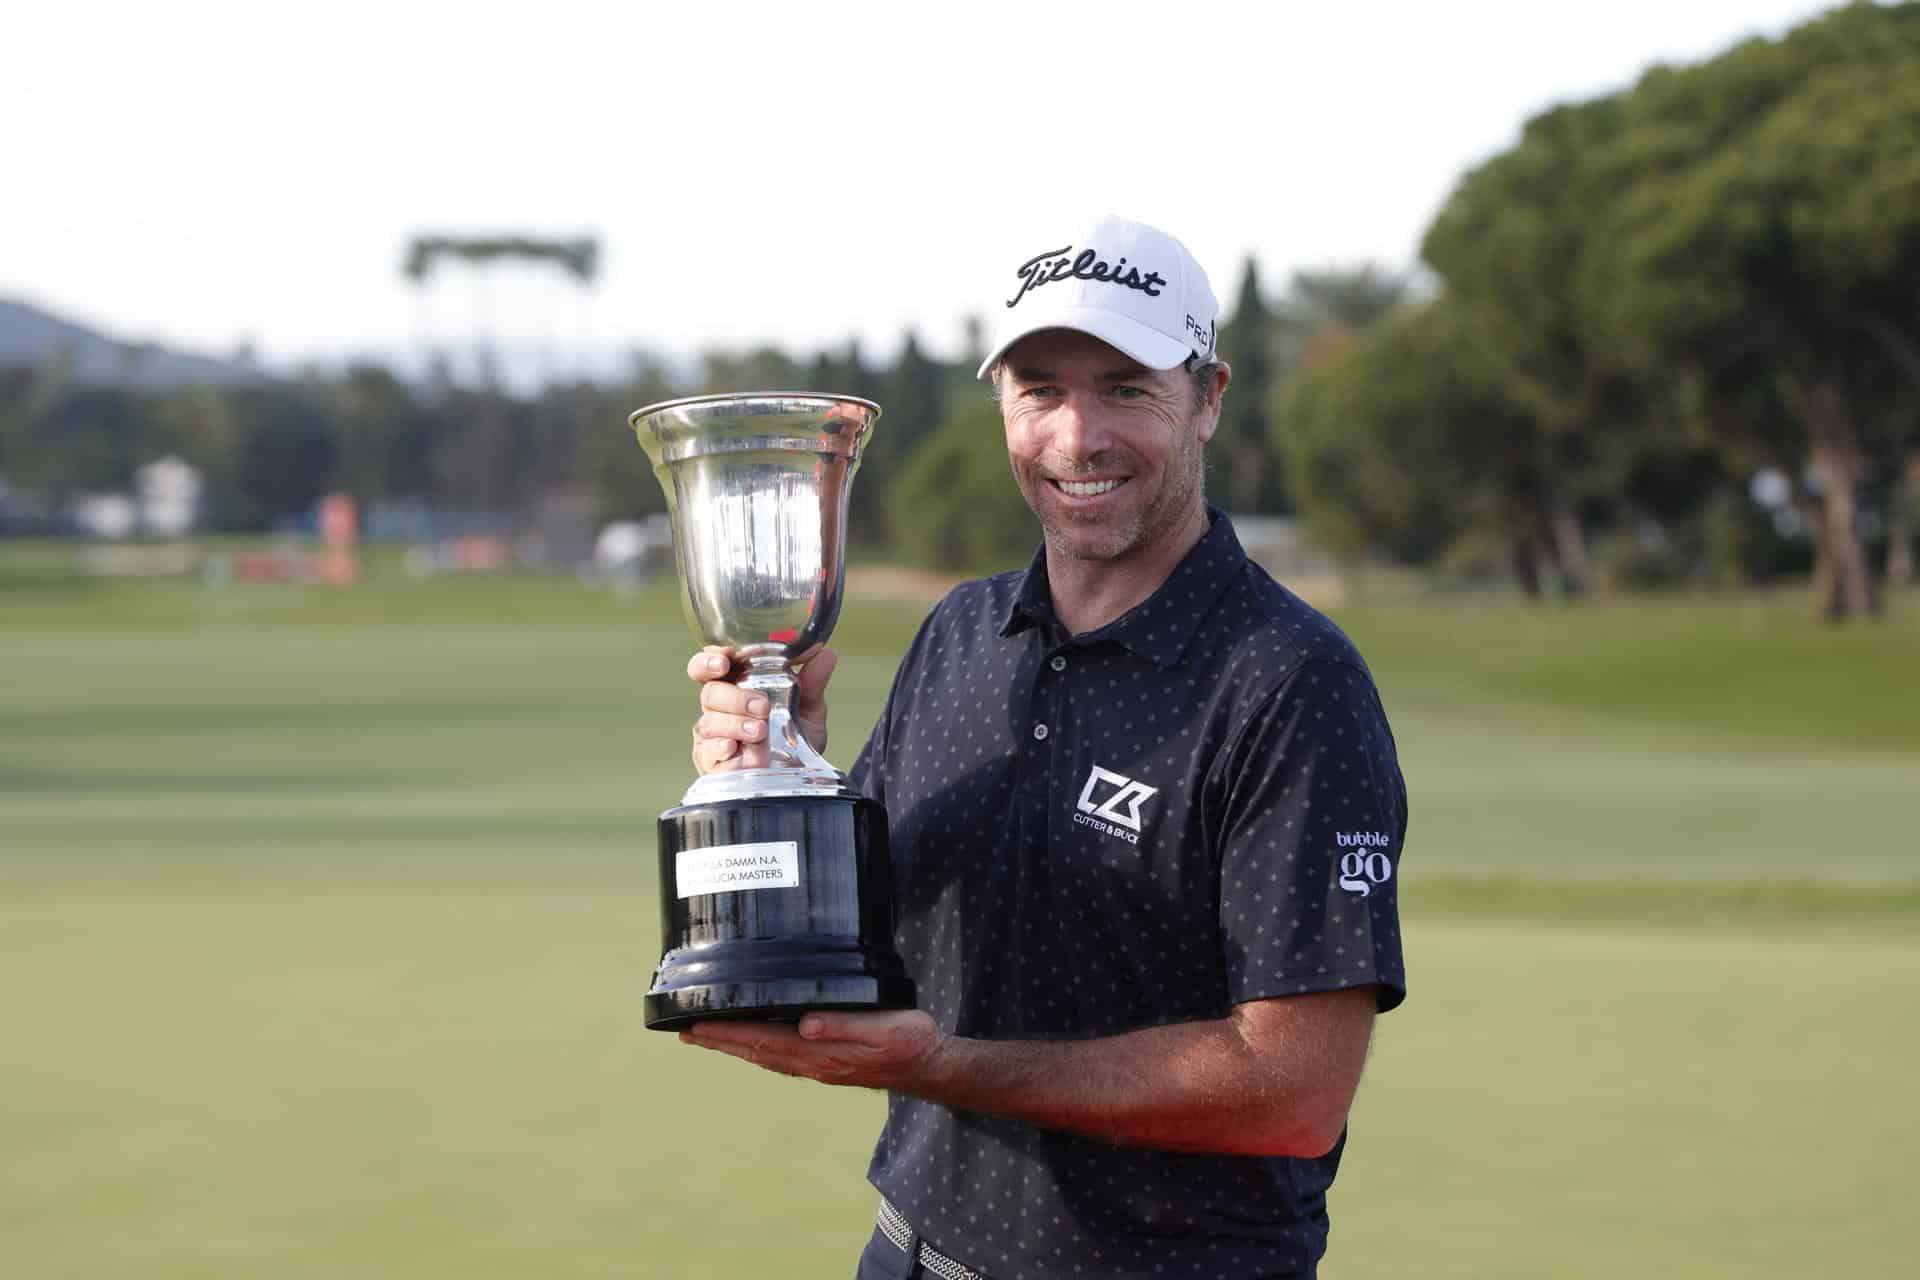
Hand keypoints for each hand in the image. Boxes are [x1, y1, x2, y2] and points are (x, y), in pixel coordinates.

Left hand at [679, 1009, 944, 1090]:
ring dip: (734, 1045)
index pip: (763, 1040)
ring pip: (765, 1055)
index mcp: (821, 1053)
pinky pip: (781, 1056)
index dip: (728, 1033)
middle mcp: (813, 1063)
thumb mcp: (885, 1028)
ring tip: (707, 1037)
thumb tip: (805, 1024)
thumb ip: (845, 1025)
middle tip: (684, 1031)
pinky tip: (753, 1042)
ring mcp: (819, 1066)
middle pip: (755, 1050)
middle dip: (719, 1041)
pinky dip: (758, 1048)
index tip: (695, 1027)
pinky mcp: (827, 1062)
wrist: (930, 1067)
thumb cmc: (911, 1043)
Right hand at [686, 645, 838, 773]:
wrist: (796, 777)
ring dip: (736, 725)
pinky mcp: (711, 763)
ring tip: (761, 732)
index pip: (708, 666)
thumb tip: (826, 655)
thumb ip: (813, 683)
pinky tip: (734, 748)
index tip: (725, 662)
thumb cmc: (793, 738)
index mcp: (735, 686)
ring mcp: (712, 736)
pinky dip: (721, 748)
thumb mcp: (809, 709)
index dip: (709, 661)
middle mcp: (719, 709)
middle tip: (762, 706)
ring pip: (709, 723)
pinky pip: (707, 753)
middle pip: (709, 693)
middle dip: (735, 698)